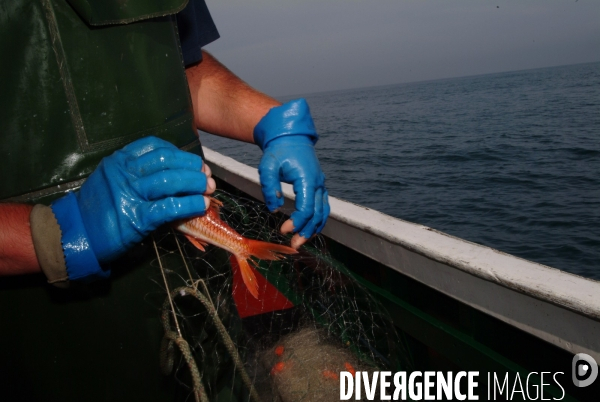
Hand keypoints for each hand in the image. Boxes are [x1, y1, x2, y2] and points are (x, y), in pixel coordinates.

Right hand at [51, 136, 213, 280]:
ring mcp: (130, 194)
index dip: (178, 153)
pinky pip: (169, 206)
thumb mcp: (112, 180)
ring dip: (194, 183)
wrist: (76, 235)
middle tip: (206, 175)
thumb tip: (173, 174)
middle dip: (191, 166)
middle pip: (166, 161)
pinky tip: (201, 204)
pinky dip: (189, 204)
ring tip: (208, 188)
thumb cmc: (98, 209)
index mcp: (119, 160)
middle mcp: (125, 173)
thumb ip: (137, 174)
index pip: (155, 146)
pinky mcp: (137, 218)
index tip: (192, 161)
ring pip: (170, 180)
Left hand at [254, 99, 329, 247]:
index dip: (296, 221)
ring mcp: (321, 185)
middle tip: (293, 243)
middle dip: (306, 231)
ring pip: (323, 212)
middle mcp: (318, 183)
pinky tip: (307, 230)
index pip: (306, 207)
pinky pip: (323, 207)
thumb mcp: (268, 166)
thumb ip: (269, 186)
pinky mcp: (319, 187)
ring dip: (313, 228)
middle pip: (318, 214)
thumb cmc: (278, 151)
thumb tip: (274, 208)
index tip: (283, 230)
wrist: (290, 137)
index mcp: (307, 178)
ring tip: (300, 241)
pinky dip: (317, 221)